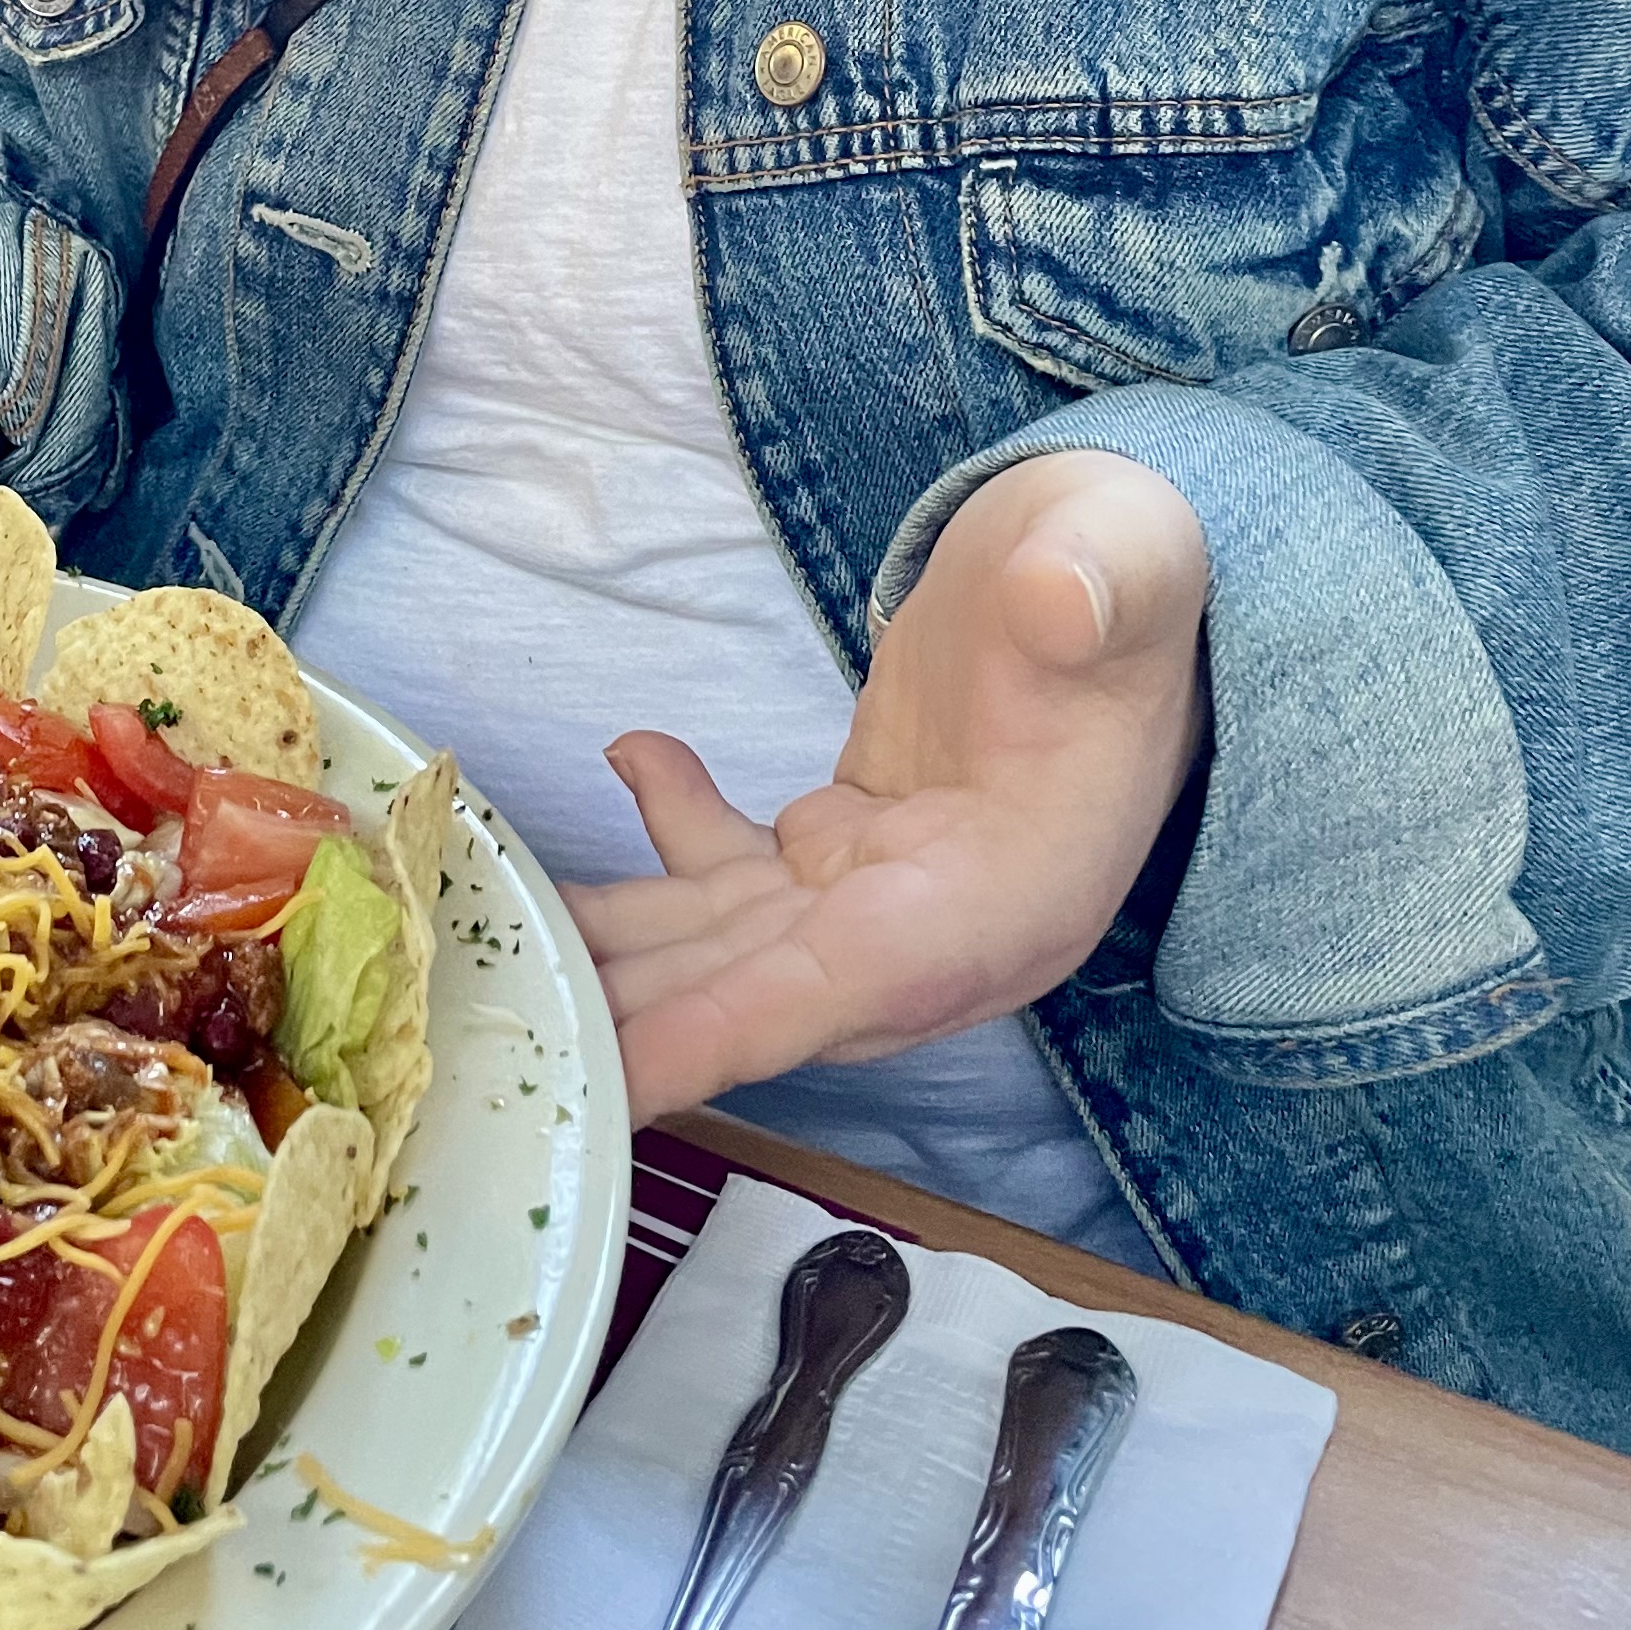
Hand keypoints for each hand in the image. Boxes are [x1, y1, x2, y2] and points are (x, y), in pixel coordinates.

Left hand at [565, 452, 1211, 1121]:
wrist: (1116, 568)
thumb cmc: (1130, 566)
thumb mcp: (1131, 552)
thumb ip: (1103, 578)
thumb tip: (1063, 599)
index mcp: (1017, 896)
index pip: (858, 981)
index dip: (736, 1029)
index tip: (626, 1077)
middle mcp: (947, 929)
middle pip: (763, 994)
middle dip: (635, 1017)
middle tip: (507, 1032)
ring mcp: (890, 894)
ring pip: (730, 948)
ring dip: (620, 944)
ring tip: (499, 919)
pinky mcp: (851, 850)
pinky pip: (740, 872)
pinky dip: (672, 827)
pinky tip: (633, 755)